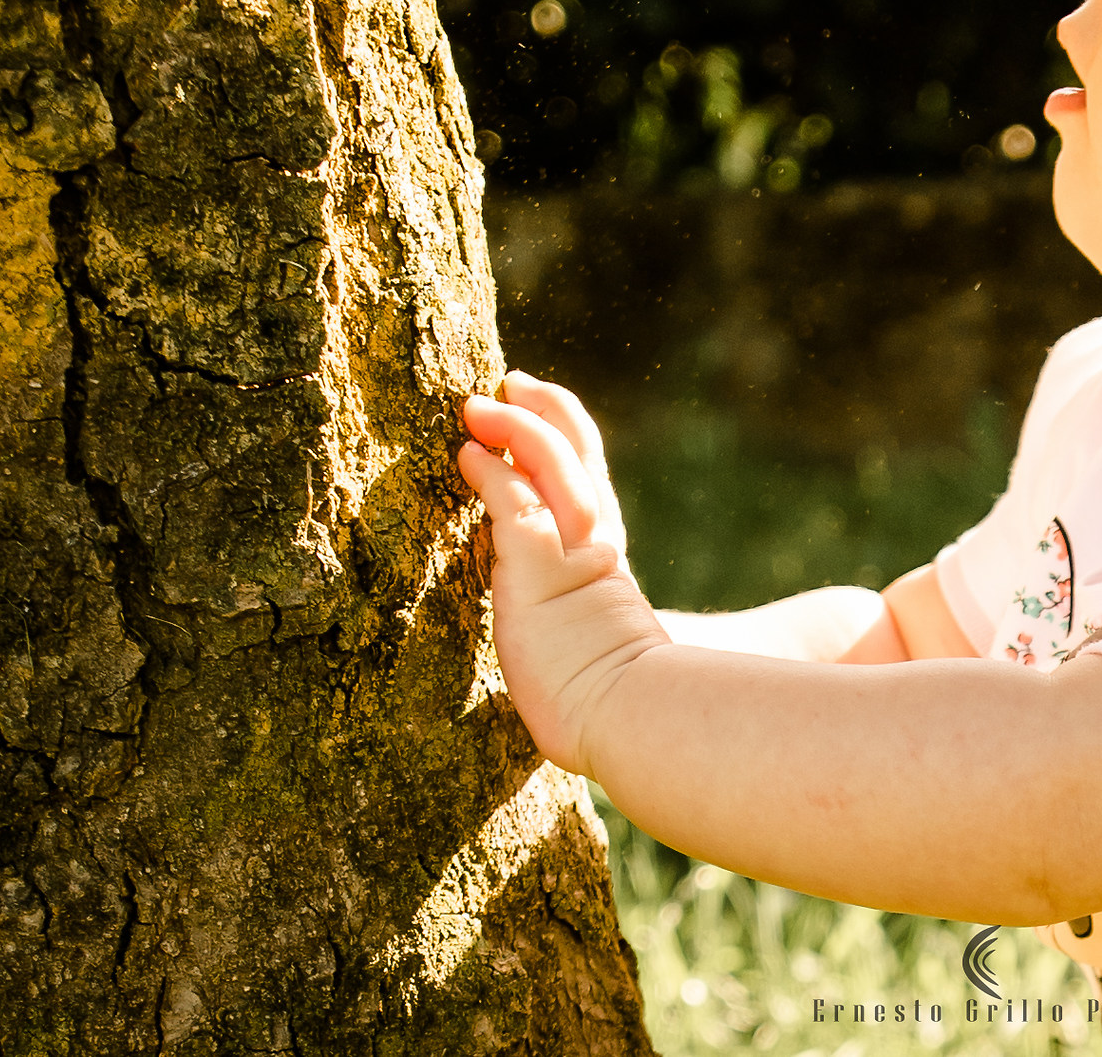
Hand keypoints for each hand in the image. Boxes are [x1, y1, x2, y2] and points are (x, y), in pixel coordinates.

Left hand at [458, 371, 664, 774]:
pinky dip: (491, 474)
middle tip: (510, 381)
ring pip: (550, 465)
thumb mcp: (600, 653)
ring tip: (477, 405)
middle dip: (544, 410)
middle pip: (577, 453)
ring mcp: (569, 553)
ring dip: (513, 427)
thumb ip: (582, 630)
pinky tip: (468, 454)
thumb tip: (563, 643)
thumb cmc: (618, 707)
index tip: (538, 405)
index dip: (566, 436)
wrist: (633, 719)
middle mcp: (594, 545)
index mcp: (607, 561)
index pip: (590, 480)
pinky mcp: (539, 570)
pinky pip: (513, 505)